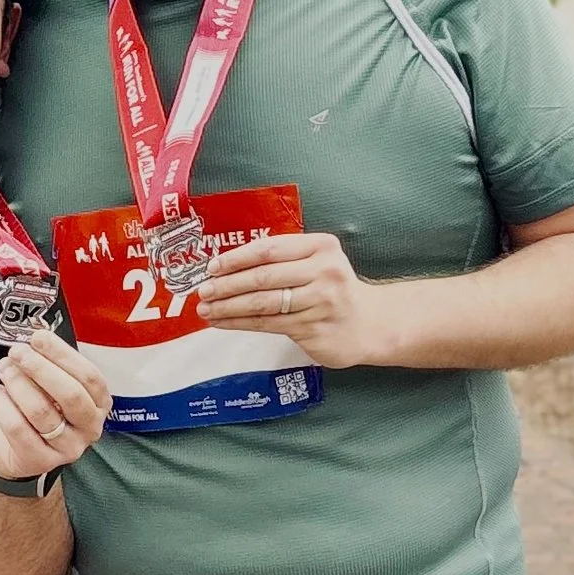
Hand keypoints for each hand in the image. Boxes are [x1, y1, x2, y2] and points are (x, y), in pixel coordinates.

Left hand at [0, 332, 109, 487]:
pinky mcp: (40, 460)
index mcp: (99, 404)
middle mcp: (89, 428)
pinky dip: (3, 405)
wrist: (16, 454)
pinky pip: (18, 428)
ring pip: (41, 411)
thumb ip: (50, 366)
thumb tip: (36, 340)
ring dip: (18, 383)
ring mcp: (67, 448)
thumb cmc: (39, 413)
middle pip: (70, 394)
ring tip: (5, 369)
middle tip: (18, 353)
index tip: (39, 338)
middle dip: (40, 368)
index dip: (63, 354)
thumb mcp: (52, 388)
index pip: (89, 376)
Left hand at [195, 229, 393, 368]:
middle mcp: (324, 272)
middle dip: (227, 284)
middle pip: (264, 277)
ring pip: (263, 303)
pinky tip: (224, 322)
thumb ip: (283, 259)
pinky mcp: (314, 328)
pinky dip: (241, 323)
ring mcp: (320, 302)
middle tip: (204, 290)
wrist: (369, 324)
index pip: (270, 249)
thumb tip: (230, 265)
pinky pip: (268, 324)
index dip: (237, 258)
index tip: (213, 267)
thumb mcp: (317, 262)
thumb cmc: (333, 289)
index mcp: (322, 247)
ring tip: (207, 308)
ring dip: (229, 306)